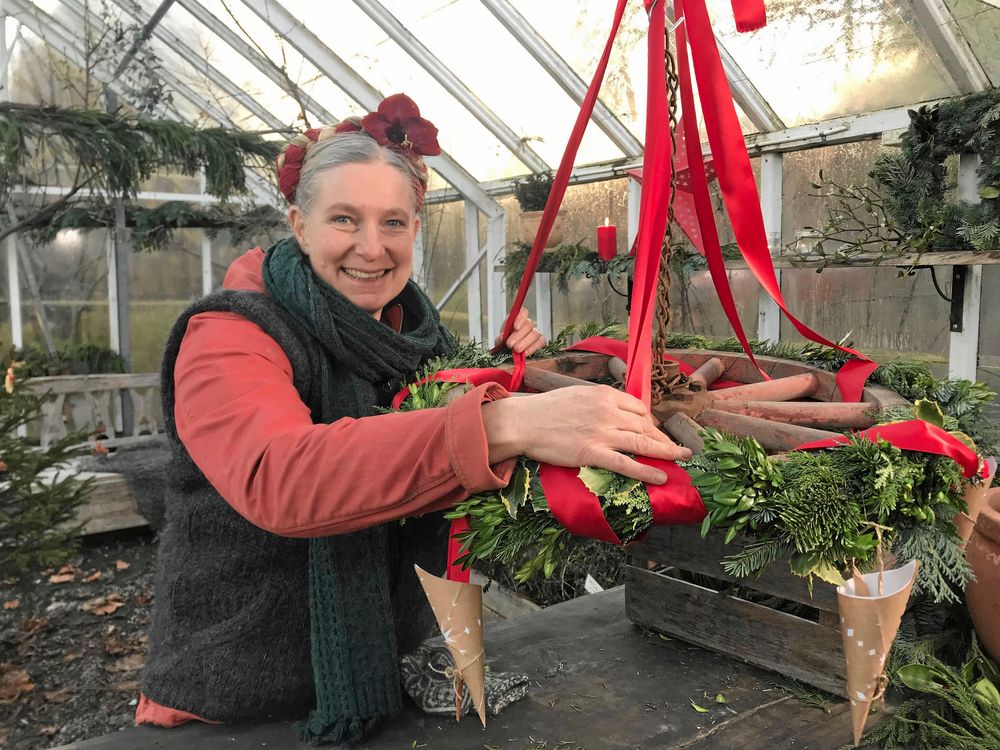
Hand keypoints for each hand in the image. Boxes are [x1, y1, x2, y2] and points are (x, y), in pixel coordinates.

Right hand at [482, 385, 691, 484]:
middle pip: (645, 426)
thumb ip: (600, 402)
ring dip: (666, 452)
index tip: (657, 432)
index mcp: (604, 395)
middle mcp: (608, 412)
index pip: (638, 408)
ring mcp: (601, 433)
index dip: (651, 422)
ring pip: (642, 443)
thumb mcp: (578, 395)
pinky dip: (646, 471)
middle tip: (677, 449)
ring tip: (682, 459)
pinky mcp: (592, 453)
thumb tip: (616, 412)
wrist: (524, 421)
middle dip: (664, 439)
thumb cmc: (546, 409)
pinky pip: (625, 464)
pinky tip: (660, 476)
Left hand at [495, 307, 545, 355]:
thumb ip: (500, 338)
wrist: (507, 354)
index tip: (515, 327)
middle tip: (510, 344)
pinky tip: (525, 352)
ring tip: (516, 350)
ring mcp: (535, 333)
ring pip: (535, 334)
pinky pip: (541, 342)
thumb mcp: (499, 340)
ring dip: (525, 342)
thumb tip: (502, 338)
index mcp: (516, 319)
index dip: (520, 318)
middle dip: (518, 335)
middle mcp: (527, 324)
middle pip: (528, 325)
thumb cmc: (504, 345)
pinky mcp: (540, 342)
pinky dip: (533, 348)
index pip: (523, 312)